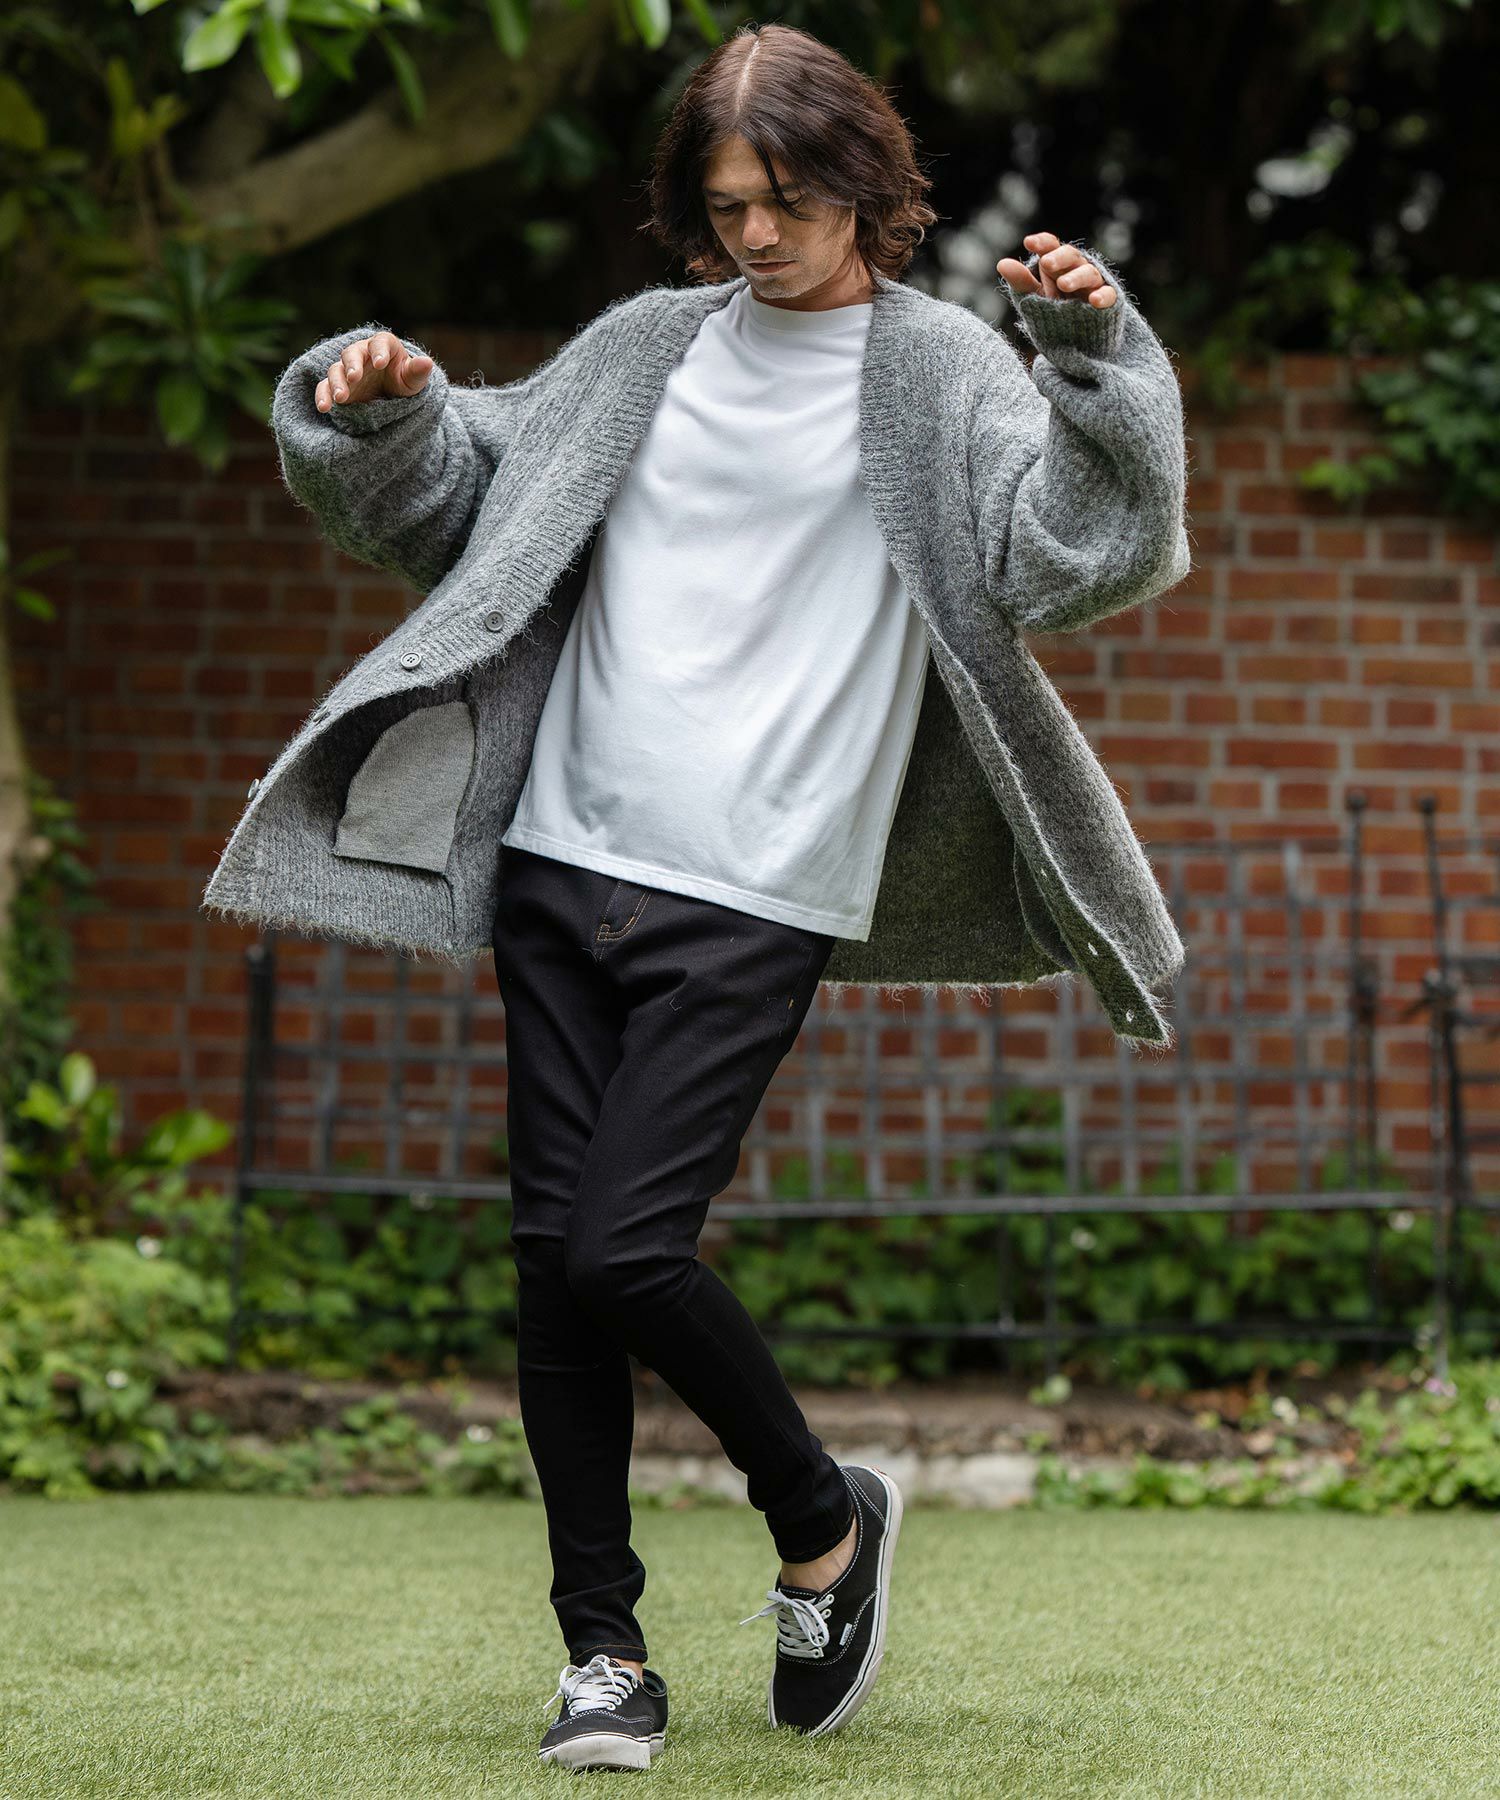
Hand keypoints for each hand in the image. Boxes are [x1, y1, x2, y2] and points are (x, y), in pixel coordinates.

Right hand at [315, 330, 433, 411]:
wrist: (391, 396)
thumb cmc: (404, 382)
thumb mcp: (413, 380)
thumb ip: (417, 371)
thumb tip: (427, 362)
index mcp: (383, 346)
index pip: (380, 343)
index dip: (379, 351)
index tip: (380, 364)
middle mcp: (361, 353)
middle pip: (352, 353)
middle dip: (352, 365)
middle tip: (355, 378)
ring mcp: (347, 369)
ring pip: (336, 370)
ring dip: (337, 382)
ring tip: (342, 398)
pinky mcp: (338, 386)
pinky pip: (325, 387)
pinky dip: (323, 396)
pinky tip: (324, 407)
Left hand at [995, 232, 1116, 308]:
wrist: (1076, 339)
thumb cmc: (1054, 310)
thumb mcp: (1035, 297)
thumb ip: (1021, 281)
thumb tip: (1001, 263)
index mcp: (1057, 265)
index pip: (1051, 246)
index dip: (1042, 243)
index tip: (1028, 242)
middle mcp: (1076, 269)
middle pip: (1071, 256)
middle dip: (1059, 258)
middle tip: (1046, 263)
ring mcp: (1093, 284)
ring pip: (1088, 273)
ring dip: (1076, 277)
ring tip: (1062, 285)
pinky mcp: (1107, 302)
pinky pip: (1108, 295)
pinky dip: (1103, 296)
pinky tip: (1094, 301)